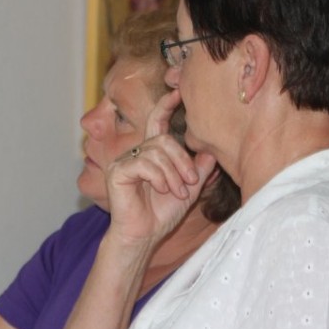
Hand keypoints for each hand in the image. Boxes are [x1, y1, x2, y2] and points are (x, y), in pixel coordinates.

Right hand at [104, 89, 216, 246]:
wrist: (144, 237)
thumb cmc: (161, 215)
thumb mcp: (187, 188)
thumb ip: (198, 168)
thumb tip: (211, 150)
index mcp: (150, 154)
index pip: (157, 122)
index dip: (165, 105)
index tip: (177, 92)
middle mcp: (135, 153)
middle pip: (163, 139)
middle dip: (181, 160)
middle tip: (190, 182)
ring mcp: (124, 161)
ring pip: (156, 152)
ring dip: (172, 174)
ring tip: (177, 193)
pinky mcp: (117, 171)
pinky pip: (144, 164)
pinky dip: (158, 178)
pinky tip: (161, 190)